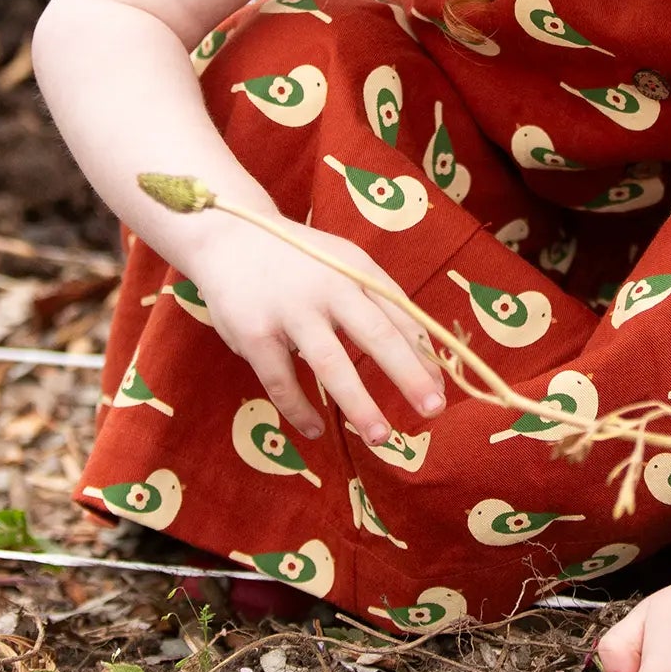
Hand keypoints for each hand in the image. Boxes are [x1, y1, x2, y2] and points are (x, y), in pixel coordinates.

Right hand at [188, 220, 445, 445]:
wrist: (229, 235)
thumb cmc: (299, 259)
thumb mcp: (341, 263)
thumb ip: (374, 299)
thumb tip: (420, 352)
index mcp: (356, 269)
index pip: (400, 314)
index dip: (424, 353)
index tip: (441, 388)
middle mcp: (328, 287)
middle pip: (376, 335)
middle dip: (408, 374)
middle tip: (433, 409)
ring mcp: (290, 311)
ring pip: (331, 364)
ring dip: (359, 404)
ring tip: (380, 437)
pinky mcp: (254, 334)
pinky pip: (282, 382)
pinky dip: (301, 410)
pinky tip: (316, 429)